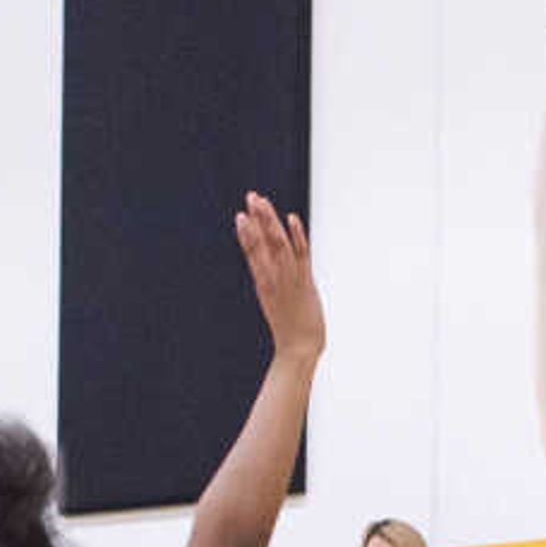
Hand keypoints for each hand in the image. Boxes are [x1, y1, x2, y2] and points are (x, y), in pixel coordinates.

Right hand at [233, 191, 324, 360]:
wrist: (299, 349)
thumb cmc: (289, 329)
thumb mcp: (276, 304)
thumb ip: (273, 286)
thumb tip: (270, 272)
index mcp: (263, 284)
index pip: (252, 253)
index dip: (247, 233)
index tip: (240, 215)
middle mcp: (273, 279)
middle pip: (262, 243)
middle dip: (257, 219)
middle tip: (251, 197)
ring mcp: (289, 279)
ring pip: (277, 244)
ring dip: (270, 221)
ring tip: (263, 202)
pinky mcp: (304, 282)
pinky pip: (300, 254)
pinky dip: (296, 236)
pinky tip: (291, 218)